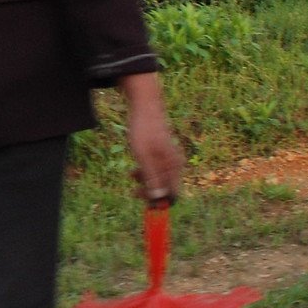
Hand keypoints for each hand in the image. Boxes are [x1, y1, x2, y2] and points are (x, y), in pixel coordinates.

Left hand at [118, 72, 181, 203]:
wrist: (145, 106)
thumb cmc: (144, 131)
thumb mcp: (143, 156)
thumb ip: (151, 177)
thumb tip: (158, 199)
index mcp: (174, 166)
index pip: (172, 194)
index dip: (158, 201)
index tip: (141, 198)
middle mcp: (176, 164)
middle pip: (167, 188)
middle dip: (150, 191)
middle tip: (133, 190)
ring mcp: (170, 158)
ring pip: (160, 179)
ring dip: (146, 182)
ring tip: (132, 175)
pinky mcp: (164, 154)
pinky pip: (157, 170)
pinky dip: (146, 172)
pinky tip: (135, 169)